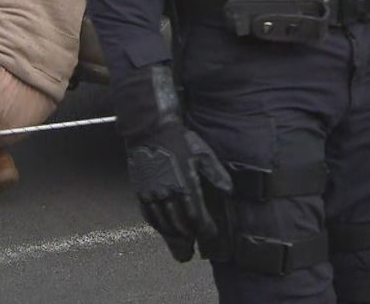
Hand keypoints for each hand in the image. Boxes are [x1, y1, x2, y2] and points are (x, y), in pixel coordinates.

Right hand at [127, 123, 232, 262]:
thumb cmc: (179, 140)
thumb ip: (216, 174)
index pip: (197, 216)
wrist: (150, 129)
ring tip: (181, 239)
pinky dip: (157, 225)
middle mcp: (167, 192)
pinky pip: (148, 214)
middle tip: (196, 241)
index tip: (211, 234)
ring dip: (173, 233)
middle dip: (190, 235)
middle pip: (180, 224)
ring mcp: (151, 193)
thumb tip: (229, 191)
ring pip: (163, 222)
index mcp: (185, 184)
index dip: (205, 228)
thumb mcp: (203, 153)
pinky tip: (163, 228)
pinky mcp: (139, 191)